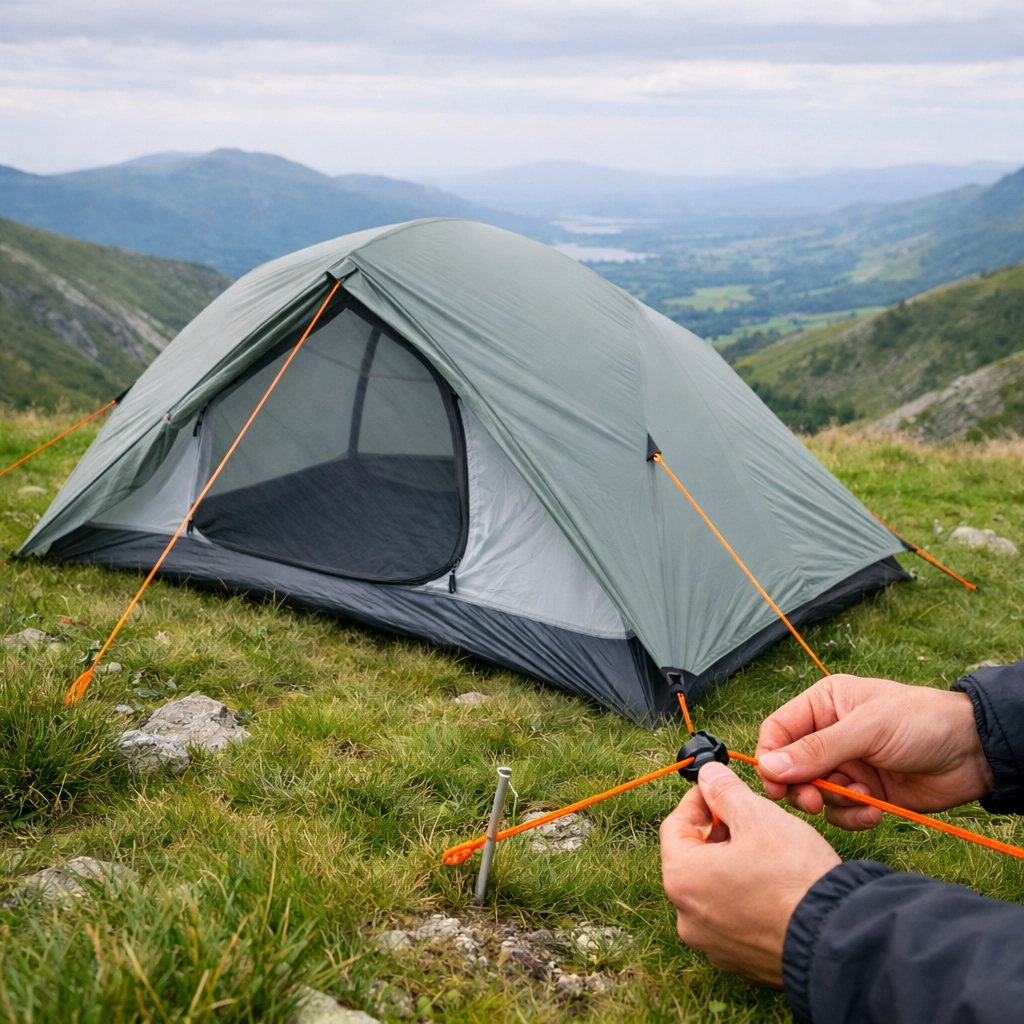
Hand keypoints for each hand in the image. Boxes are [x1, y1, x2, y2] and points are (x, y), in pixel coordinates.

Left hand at [660, 761, 839, 986]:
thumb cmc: (794, 877)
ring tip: (764, 849)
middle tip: (744, 816)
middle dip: (716, 833)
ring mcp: (713, 944)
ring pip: (713, 890)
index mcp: (682, 879)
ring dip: (730, 865)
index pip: (674, 827)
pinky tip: (773, 885)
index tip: (716, 789)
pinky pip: (733, 919)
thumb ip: (725, 791)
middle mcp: (688, 917)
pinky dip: (745, 898)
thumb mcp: (758, 817)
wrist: (837, 940)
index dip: (697, 802)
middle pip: (692, 859)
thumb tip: (709, 775)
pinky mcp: (740, 961)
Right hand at [756, 674, 994, 829]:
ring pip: (815, 793)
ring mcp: (847, 765)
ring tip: (862, 798)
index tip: (775, 784)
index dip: (770, 758)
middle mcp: (829, 734)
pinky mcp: (865, 793)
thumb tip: (769, 767)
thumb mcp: (866, 728)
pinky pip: (841, 811)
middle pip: (790, 767)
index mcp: (823, 705)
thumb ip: (818, 749)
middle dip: (801, 787)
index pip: (777, 731)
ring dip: (834, 802)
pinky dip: (854, 815)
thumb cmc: (922, 721)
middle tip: (814, 802)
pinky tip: (875, 809)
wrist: (975, 753)